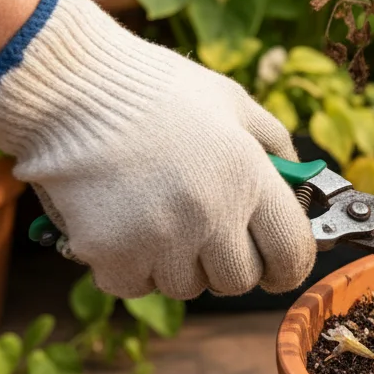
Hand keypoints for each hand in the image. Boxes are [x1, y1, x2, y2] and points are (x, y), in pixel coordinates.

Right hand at [0, 0, 315, 299]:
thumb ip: (275, 146)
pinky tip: (121, 224)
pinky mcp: (111, 255)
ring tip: (154, 214)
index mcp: (249, 177)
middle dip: (226, 263)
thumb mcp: (233, 103)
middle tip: (203, 232)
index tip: (276, 266)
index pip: (292, 254)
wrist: (70, 86)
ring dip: (175, 264)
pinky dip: (129, 267)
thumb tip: (302, 189)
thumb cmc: (155, 90)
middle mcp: (212, 215)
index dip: (287, 267)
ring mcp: (161, 239)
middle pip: (238, 281)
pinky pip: (135, 286)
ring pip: (185, 287)